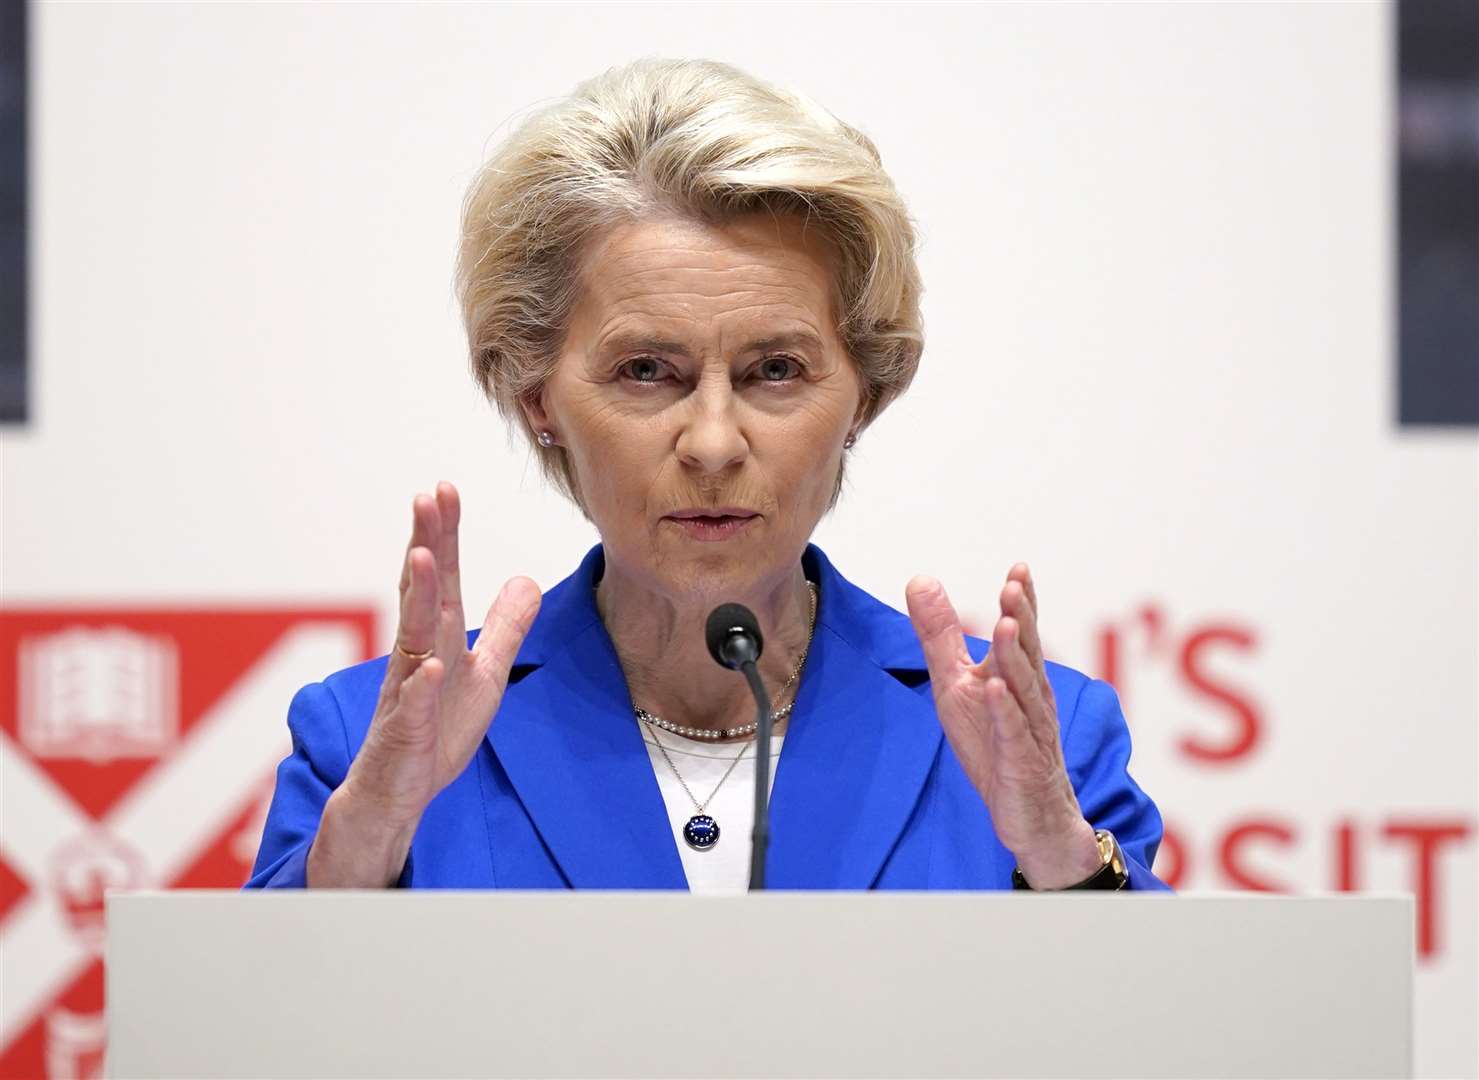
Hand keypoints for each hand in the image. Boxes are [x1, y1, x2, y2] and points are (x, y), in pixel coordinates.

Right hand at [307, 482, 540, 886]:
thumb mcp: (485, 675)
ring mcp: (406, 695)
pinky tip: (433, 667)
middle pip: (422, 595)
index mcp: (436, 641)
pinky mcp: (403, 736)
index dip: (444, 535)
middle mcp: (416, 658)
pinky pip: (411, 710)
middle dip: (426, 546)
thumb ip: (503, 630)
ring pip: (412, 641)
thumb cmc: (435, 733)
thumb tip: (524, 580)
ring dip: (418, 599)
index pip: (442, 580)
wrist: (397, 795)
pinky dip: (421, 689)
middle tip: (427, 497)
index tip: (444, 489)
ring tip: (424, 558)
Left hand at [905, 564, 1100, 888]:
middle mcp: (1029, 697)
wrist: (1029, 813)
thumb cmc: (994, 743)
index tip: (1018, 567)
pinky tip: (995, 690)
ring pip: (1024, 689)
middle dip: (1021, 619)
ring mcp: (1029, 730)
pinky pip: (1014, 734)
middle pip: (1026, 653)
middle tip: (1013, 586)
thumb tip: (921, 579)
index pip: (1021, 633)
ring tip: (1006, 625)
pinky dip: (1005, 712)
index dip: (1021, 601)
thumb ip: (941, 634)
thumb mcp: (956, 682)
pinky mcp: (1020, 762)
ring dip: (1015, 657)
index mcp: (1015, 675)